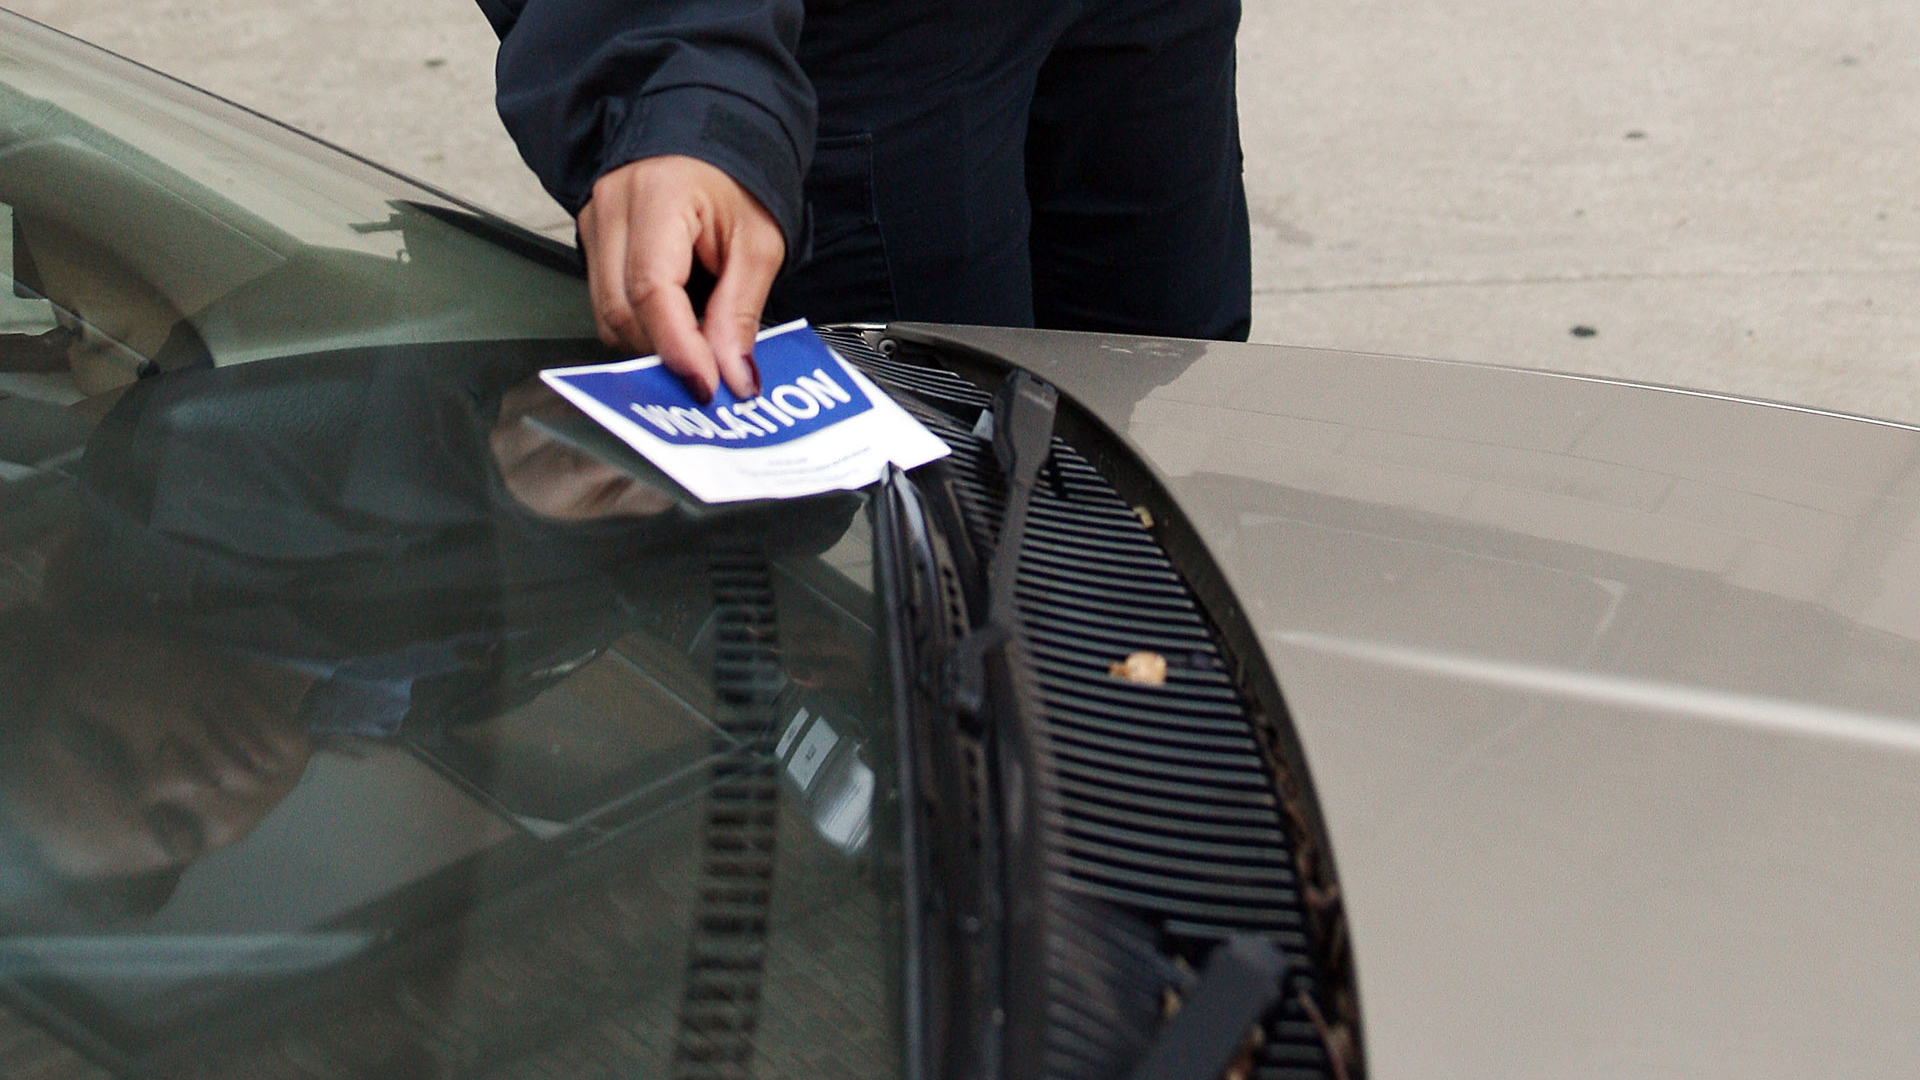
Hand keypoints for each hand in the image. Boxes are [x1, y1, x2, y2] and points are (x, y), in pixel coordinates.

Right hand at [577, 155, 784, 402]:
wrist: (714, 136)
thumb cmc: (738, 179)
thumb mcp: (759, 244)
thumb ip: (740, 312)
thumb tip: (732, 374)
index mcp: (658, 196)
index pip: (652, 290)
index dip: (678, 348)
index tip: (707, 385)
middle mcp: (613, 206)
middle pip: (622, 310)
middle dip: (666, 354)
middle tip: (709, 378)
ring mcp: (595, 221)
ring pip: (608, 314)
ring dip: (653, 343)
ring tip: (698, 349)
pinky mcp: (593, 237)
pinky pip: (608, 300)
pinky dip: (642, 326)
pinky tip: (676, 324)